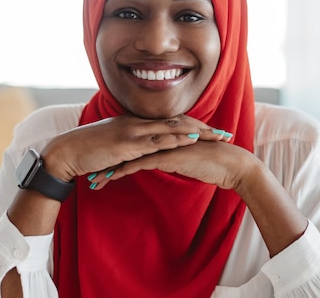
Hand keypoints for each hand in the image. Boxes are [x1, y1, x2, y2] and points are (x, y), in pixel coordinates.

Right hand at [40, 114, 229, 180]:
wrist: (66, 151)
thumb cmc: (87, 150)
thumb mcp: (112, 144)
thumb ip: (129, 145)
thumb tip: (143, 152)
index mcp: (135, 121)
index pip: (170, 120)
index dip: (192, 124)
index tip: (211, 130)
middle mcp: (137, 122)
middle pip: (177, 121)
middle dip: (203, 127)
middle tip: (224, 133)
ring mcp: (133, 131)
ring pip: (172, 128)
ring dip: (197, 132)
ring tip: (217, 136)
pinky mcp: (127, 143)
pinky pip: (157, 140)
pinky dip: (176, 139)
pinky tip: (191, 141)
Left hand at [89, 137, 258, 190]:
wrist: (230, 164)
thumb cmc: (213, 164)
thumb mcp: (189, 161)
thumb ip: (176, 158)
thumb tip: (167, 163)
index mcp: (165, 137)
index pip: (136, 145)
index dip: (118, 155)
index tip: (102, 164)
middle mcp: (160, 138)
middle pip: (126, 148)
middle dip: (106, 160)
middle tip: (89, 170)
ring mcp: (162, 145)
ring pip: (127, 156)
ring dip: (109, 169)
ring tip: (93, 181)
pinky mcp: (164, 156)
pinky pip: (137, 164)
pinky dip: (121, 172)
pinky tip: (109, 180)